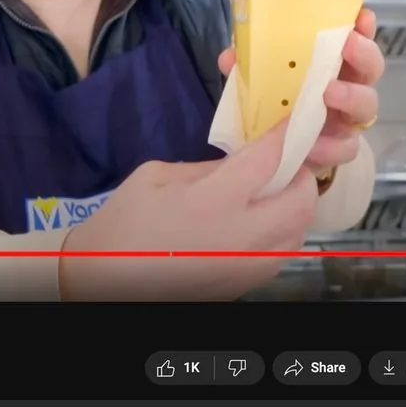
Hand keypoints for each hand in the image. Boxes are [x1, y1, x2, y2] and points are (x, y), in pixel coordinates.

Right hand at [59, 120, 318, 301]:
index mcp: (212, 203)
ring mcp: (245, 268)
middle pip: (300, 201)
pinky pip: (279, 256)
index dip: (285, 135)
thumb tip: (240, 164)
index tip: (294, 120)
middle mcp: (239, 239)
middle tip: (287, 163)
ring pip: (297, 233)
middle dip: (301, 175)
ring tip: (274, 193)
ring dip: (294, 208)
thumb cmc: (124, 222)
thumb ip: (207, 168)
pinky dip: (280, 234)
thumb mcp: (157, 176)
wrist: (104, 279)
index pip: (267, 160)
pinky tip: (259, 224)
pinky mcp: (242, 287)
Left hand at [217, 7, 383, 175]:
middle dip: (364, 54)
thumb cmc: (275, 105)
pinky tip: (313, 145)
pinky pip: (348, 147)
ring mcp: (348, 120)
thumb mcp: (258, 82)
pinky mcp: (341, 149)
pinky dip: (331, 145)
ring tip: (328, 94)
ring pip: (367, 106)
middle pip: (372, 66)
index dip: (362, 25)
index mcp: (330, 62)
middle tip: (347, 45)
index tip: (361, 16)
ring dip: (351, 97)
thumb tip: (230, 58)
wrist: (272, 155)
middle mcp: (347, 86)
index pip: (354, 36)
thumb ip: (248, 69)